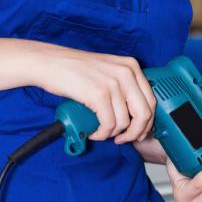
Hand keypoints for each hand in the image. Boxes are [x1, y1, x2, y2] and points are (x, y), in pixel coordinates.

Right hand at [30, 43, 155, 144]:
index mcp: (132, 66)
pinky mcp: (99, 94)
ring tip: (101, 132)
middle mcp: (126, 73)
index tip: (140, 131)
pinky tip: (94, 132)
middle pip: (144, 114)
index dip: (147, 122)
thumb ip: (124, 87)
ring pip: (125, 122)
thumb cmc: (74, 69)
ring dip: (113, 134)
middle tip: (123, 139)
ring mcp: (113, 83)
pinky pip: (108, 125)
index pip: (151, 101)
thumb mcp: (108, 71)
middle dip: (135, 132)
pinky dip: (102, 134)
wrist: (49, 63)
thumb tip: (135, 115)